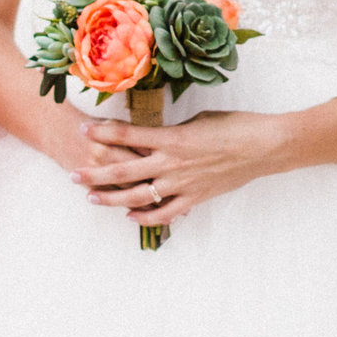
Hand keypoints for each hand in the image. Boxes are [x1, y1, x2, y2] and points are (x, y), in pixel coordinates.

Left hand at [73, 107, 288, 232]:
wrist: (263, 147)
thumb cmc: (233, 126)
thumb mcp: (197, 120)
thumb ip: (172, 131)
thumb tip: (154, 135)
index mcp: (172, 138)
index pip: (127, 134)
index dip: (102, 132)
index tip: (83, 129)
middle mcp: (172, 163)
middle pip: (123, 170)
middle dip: (95, 172)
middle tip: (73, 173)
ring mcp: (182, 184)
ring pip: (138, 196)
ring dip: (112, 198)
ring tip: (91, 198)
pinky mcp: (194, 198)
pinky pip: (164, 213)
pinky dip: (145, 216)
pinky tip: (129, 215)